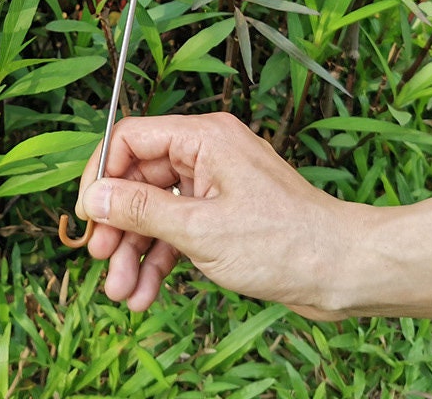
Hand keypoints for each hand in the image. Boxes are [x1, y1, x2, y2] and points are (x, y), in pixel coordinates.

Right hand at [75, 112, 360, 315]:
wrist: (342, 270)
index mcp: (203, 138)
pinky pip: (178, 230)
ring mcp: (215, 186)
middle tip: (101, 261)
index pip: (132, 138)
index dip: (103, 174)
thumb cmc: (284, 241)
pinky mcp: (222, 215)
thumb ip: (141, 210)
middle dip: (119, 224)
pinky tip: (146, 292)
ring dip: (135, 251)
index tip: (89, 215)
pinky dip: (160, 259)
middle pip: (140, 179)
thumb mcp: (200, 228)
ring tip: (122, 293)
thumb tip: (95, 197)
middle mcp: (206, 154)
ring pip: (157, 211)